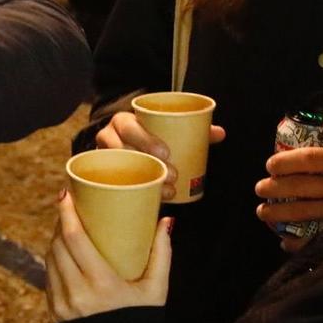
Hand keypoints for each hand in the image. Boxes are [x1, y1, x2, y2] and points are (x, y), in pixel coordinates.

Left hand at [46, 192, 170, 321]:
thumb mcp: (156, 289)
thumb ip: (162, 254)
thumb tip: (166, 221)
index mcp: (101, 283)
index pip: (74, 239)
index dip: (66, 213)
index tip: (64, 194)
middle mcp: (77, 292)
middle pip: (58, 245)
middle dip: (60, 224)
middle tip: (69, 209)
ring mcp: (63, 304)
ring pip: (50, 261)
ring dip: (55, 241)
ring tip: (66, 229)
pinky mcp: (56, 313)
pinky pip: (49, 278)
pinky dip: (54, 263)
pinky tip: (63, 254)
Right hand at [93, 110, 225, 202]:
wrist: (123, 154)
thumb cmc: (147, 139)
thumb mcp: (166, 132)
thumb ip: (193, 130)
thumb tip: (220, 133)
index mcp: (123, 122)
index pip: (129, 126)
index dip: (145, 139)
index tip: (166, 153)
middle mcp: (108, 138)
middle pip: (121, 149)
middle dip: (146, 163)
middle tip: (172, 175)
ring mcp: (102, 159)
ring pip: (117, 170)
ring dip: (142, 181)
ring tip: (166, 191)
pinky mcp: (101, 178)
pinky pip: (110, 187)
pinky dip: (127, 194)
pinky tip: (145, 200)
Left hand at [255, 146, 322, 251]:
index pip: (308, 160)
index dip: (285, 162)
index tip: (269, 166)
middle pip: (301, 186)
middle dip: (275, 188)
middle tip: (259, 189)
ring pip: (306, 212)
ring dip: (280, 213)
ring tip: (262, 212)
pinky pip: (319, 237)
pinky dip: (299, 243)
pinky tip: (284, 242)